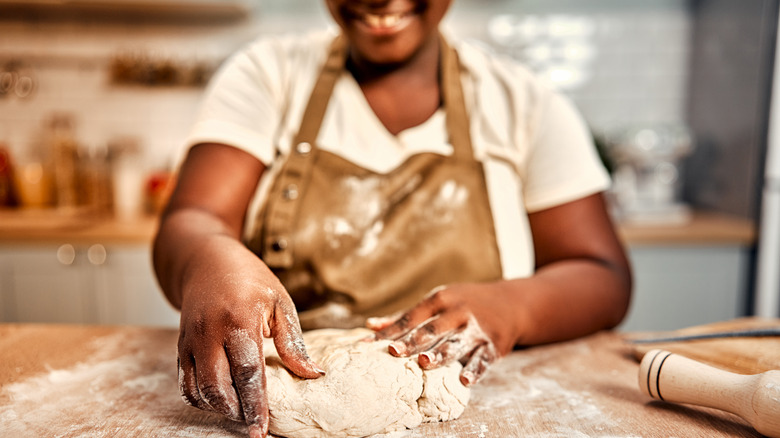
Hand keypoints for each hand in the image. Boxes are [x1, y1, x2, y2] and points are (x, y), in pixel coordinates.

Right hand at [176, 245, 323, 436]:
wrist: (206, 260)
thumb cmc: (250, 280)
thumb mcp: (279, 302)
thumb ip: (294, 341)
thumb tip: (313, 374)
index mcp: (239, 319)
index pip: (248, 372)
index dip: (256, 404)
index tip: (263, 429)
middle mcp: (210, 332)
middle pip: (220, 387)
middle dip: (237, 412)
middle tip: (255, 424)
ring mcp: (191, 340)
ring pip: (199, 389)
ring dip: (220, 408)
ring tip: (242, 412)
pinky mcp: (181, 346)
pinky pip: (186, 383)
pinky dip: (201, 399)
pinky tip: (222, 401)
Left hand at [368, 283, 518, 385]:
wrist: (511, 302)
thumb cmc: (465, 303)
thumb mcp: (438, 302)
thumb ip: (405, 316)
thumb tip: (370, 326)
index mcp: (440, 300)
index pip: (411, 318)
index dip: (391, 331)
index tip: (369, 344)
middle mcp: (458, 312)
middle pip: (432, 330)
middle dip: (413, 341)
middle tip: (394, 352)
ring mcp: (477, 329)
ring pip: (456, 344)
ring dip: (440, 354)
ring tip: (424, 363)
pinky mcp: (494, 344)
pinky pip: (483, 359)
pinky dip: (474, 369)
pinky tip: (464, 380)